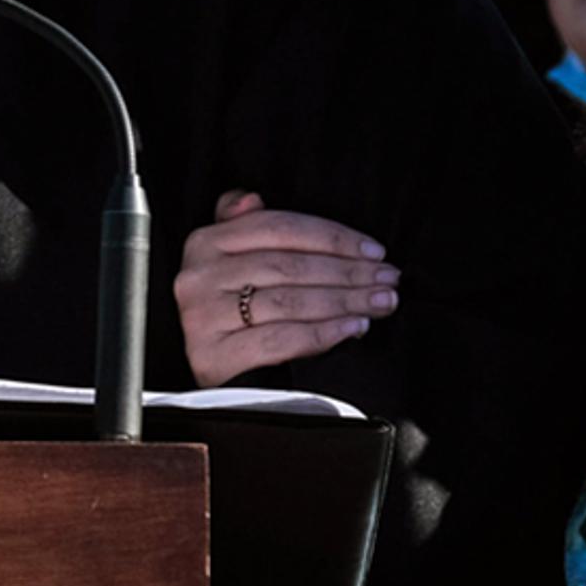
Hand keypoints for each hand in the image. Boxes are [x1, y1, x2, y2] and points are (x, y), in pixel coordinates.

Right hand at [173, 191, 397, 386]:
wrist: (216, 386)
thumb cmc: (234, 315)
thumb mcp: (233, 266)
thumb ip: (242, 226)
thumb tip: (251, 199)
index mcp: (205, 242)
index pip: (280, 228)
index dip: (333, 237)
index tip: (374, 251)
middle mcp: (198, 276)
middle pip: (289, 265)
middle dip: (348, 272)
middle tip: (387, 279)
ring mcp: (202, 318)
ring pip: (289, 301)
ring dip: (344, 301)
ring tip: (379, 302)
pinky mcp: (213, 357)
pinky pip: (281, 339)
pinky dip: (324, 333)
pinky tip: (353, 328)